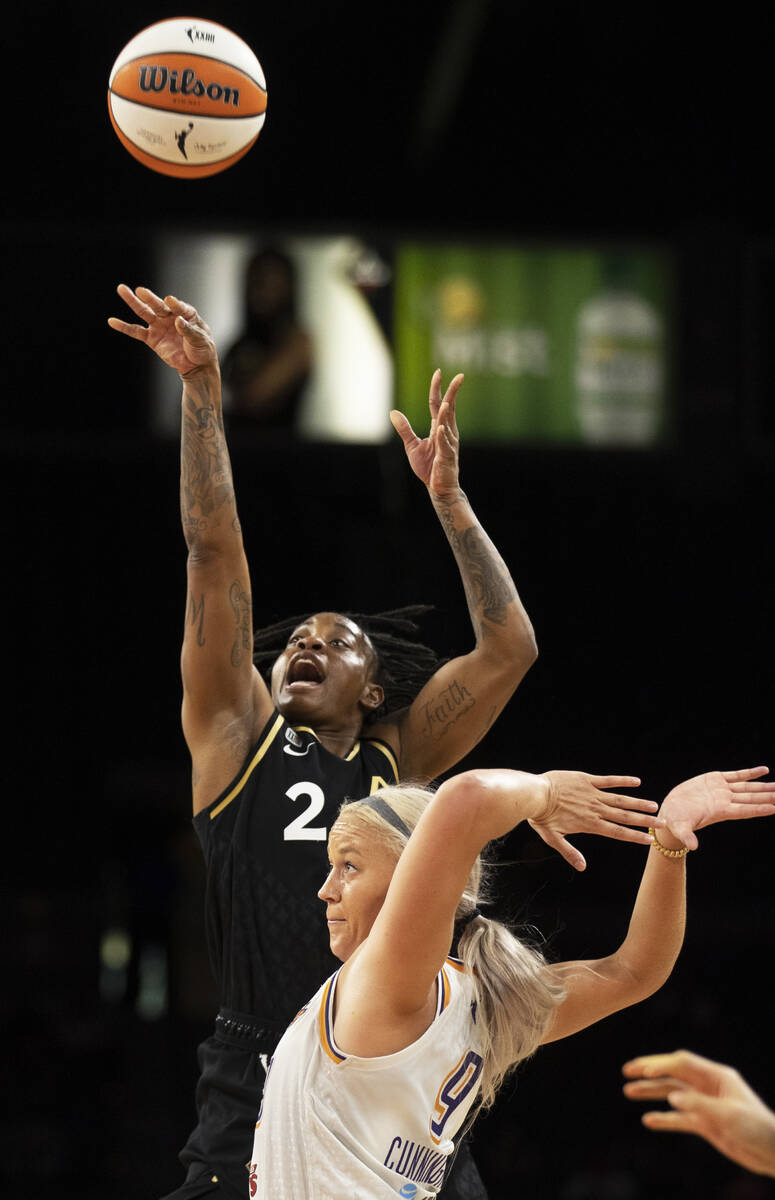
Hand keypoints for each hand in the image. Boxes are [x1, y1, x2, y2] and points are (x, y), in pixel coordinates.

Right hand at [108, 285, 217, 376]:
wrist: (196, 366)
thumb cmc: (202, 349)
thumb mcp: (200, 339)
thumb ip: (189, 330)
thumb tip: (178, 321)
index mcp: (186, 312)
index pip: (178, 306)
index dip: (174, 304)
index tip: (169, 300)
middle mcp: (170, 316)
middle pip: (157, 305)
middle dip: (149, 298)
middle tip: (140, 290)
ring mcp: (159, 326)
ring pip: (144, 312)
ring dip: (133, 302)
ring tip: (122, 289)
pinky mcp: (151, 338)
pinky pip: (136, 332)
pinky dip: (124, 327)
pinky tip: (112, 321)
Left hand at [390, 369, 462, 498]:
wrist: (438, 488)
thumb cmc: (429, 468)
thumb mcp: (412, 446)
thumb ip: (404, 429)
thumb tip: (393, 413)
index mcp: (438, 427)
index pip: (437, 404)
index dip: (437, 388)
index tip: (438, 372)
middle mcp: (447, 432)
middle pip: (449, 408)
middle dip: (453, 393)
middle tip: (460, 376)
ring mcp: (449, 444)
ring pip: (448, 425)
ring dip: (445, 414)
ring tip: (445, 403)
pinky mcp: (447, 457)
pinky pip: (445, 445)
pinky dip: (442, 437)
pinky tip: (440, 428)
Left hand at [529, 771, 658, 871]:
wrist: (534, 793)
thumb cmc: (541, 817)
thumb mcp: (553, 839)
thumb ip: (569, 852)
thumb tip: (583, 867)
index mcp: (589, 824)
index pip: (617, 832)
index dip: (634, 836)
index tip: (650, 840)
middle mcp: (595, 809)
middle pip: (624, 816)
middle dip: (644, 821)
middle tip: (662, 823)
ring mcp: (592, 793)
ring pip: (620, 799)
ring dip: (638, 803)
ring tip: (654, 806)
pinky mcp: (586, 779)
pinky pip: (608, 780)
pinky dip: (622, 780)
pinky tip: (636, 781)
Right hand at [622, 1050, 774, 1176]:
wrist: (773, 1153)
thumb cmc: (757, 1128)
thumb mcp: (729, 1115)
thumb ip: (699, 1105)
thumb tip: (672, 1097)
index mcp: (717, 1076)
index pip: (683, 1064)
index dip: (662, 1065)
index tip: (642, 1071)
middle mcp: (708, 1087)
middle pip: (673, 1074)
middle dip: (650, 1071)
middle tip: (627, 1070)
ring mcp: (705, 1105)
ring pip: (672, 1094)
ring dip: (651, 1092)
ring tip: (628, 1091)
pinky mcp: (705, 1124)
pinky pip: (679, 1119)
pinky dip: (664, 1119)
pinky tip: (648, 1121)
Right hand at [657, 767, 774, 850]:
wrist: (671, 809)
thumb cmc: (675, 821)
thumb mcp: (680, 828)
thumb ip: (687, 836)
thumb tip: (692, 847)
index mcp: (720, 812)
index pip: (744, 811)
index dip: (759, 808)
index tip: (774, 807)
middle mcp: (725, 801)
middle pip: (751, 799)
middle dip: (768, 796)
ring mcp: (722, 790)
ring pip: (748, 787)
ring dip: (764, 786)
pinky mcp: (715, 779)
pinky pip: (737, 775)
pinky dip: (750, 773)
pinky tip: (764, 771)